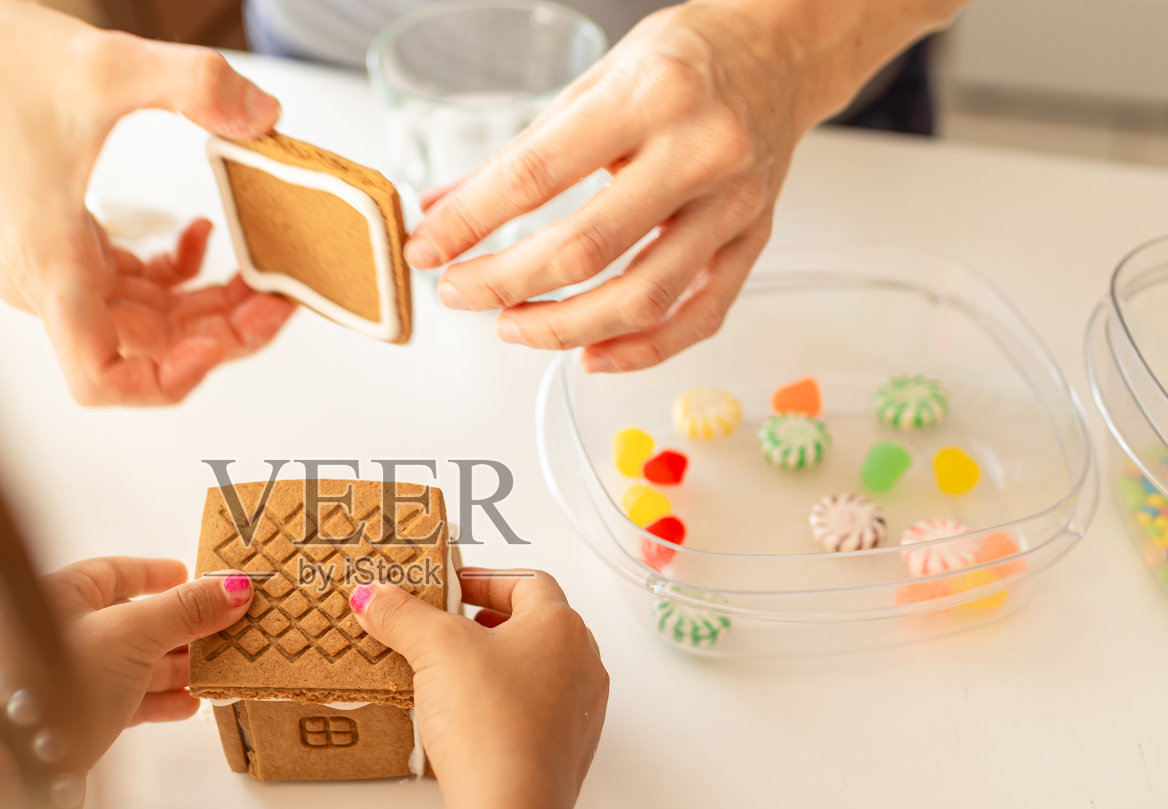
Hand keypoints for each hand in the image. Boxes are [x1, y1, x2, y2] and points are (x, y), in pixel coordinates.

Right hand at [0, 0, 294, 404]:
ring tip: (260, 275)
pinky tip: (200, 235)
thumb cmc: (0, 61)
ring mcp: (53, 269)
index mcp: (47, 263)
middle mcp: (44, 281)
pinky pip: (131, 290)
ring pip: (146, 323)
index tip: (216, 345)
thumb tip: (264, 113)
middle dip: (218, 333)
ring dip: (207, 306)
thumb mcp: (107, 64)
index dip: (164, 382)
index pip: (98, 376)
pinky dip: (175, 276)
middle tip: (277, 299)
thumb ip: (193, 83)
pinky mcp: (62, 248)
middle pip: (144, 351)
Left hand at [0, 558, 252, 755]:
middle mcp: (58, 633)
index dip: (154, 574)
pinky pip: (125, 699)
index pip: (113, 572)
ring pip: (131, 662)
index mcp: (58, 596)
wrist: (24, 762)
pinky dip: (158, 700)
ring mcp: (67, 677)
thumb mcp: (133, 635)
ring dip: (174, 667)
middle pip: (130, 620)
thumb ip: (184, 611)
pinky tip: (190, 705)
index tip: (190, 575)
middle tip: (220, 628)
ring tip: (214, 670)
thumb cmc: (69, 681)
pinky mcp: (78, 717)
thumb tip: (236, 586)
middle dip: (178, 627)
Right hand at [350, 569, 607, 808]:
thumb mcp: (434, 649)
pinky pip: (533, 715)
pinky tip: (466, 722)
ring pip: (536, 673)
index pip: (528, 582)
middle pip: (534, 627)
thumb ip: (402, 615)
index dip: (484, 579)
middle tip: (445, 629)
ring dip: (495, 667)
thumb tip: (374, 595)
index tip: (449, 588)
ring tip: (449, 676)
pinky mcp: (564, 754)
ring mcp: (579, 713)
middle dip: (487, 624)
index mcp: (561, 627)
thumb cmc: (491, 720)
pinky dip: (502, 708)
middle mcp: (582, 666)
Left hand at [405, 1, 811, 371]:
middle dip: (506, 284)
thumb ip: (519, 152)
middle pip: (586, 249)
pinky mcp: (754, 241)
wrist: (783, 50)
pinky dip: (640, 351)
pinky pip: (698, 317)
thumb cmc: (686, 59)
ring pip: (643, 298)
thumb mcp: (593, 81)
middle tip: (460, 293)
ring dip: (564, 328)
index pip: (537, 176)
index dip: (470, 224)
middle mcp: (700, 150)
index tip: (427, 251)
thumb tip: (442, 211)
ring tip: (512, 325)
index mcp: (649, 95)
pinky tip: (589, 355)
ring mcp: (734, 204)